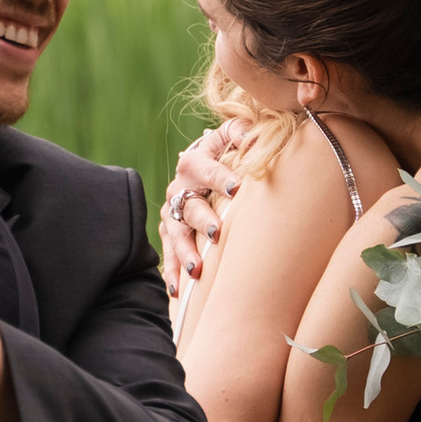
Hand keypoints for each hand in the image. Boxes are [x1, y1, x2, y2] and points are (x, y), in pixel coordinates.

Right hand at [160, 121, 246, 294]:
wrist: (195, 167)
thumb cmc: (221, 152)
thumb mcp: (228, 136)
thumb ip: (240, 131)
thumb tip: (253, 134)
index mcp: (194, 162)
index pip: (208, 169)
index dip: (222, 178)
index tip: (238, 189)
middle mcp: (179, 187)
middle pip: (190, 206)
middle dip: (203, 220)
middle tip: (217, 232)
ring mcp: (172, 213)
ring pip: (176, 234)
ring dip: (185, 252)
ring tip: (196, 270)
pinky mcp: (169, 233)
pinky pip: (168, 254)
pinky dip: (171, 272)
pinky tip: (178, 291)